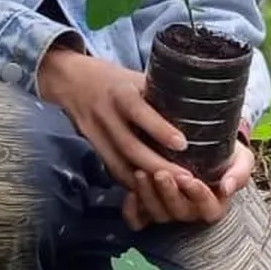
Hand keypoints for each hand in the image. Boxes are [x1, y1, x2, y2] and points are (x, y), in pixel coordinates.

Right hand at [36, 46, 186, 191]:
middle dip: (158, 166)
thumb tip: (197, 108)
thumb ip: (159, 94)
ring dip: (145, 181)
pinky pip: (111, 168)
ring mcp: (95, 133)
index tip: (183, 144)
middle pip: (130, 146)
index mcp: (120, 92)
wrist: (72, 80)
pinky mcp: (91, 146)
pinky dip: (129, 182)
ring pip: (119, 163)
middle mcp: (106, 114)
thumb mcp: (137, 78)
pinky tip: (147, 190)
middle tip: (185, 179)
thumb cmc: (115, 78)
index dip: (159, 129)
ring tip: (171, 191)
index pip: (139, 112)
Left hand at [122, 140, 254, 230]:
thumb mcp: (242, 158)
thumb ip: (240, 172)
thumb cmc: (226, 154)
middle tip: (161, 173)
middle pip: (179, 212)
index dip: (198, 196)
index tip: (191, 178)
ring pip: (157, 214)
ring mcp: (169, 212)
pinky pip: (138, 221)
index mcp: (214, 205)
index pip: (208, 209)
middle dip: (169, 194)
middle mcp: (191, 212)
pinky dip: (131, 211)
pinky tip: (129, 193)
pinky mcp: (149, 209)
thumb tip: (228, 187)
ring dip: (148, 196)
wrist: (204, 144)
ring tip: (142, 173)